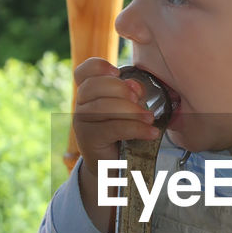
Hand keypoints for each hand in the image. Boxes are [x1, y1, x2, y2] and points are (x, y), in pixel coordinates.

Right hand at [73, 58, 158, 177]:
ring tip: (150, 119)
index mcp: (89, 92)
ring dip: (132, 111)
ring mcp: (81, 122)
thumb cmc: (123, 133)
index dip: (98, 66)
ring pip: (104, 107)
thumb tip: (135, 86)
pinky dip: (136, 128)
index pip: (83, 72)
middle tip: (140, 100)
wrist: (114, 166)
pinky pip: (112, 128)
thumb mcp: (129, 108)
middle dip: (121, 89)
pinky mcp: (88, 139)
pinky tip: (151, 132)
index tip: (117, 71)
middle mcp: (80, 105)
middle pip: (95, 86)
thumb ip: (131, 93)